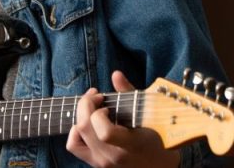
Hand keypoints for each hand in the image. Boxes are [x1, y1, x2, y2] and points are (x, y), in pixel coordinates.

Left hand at [66, 71, 180, 167]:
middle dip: (86, 105)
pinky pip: (75, 146)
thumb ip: (130, 94)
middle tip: (97, 96)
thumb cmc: (158, 140)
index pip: (104, 132)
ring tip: (92, 109)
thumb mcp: (149, 116)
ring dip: (80, 117)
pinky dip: (76, 132)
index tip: (105, 101)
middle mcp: (112, 156)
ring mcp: (102, 162)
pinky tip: (88, 123)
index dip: (98, 112)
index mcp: (130, 145)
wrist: (159, 167)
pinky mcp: (96, 164)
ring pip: (76, 135)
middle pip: (84, 128)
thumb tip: (116, 74)